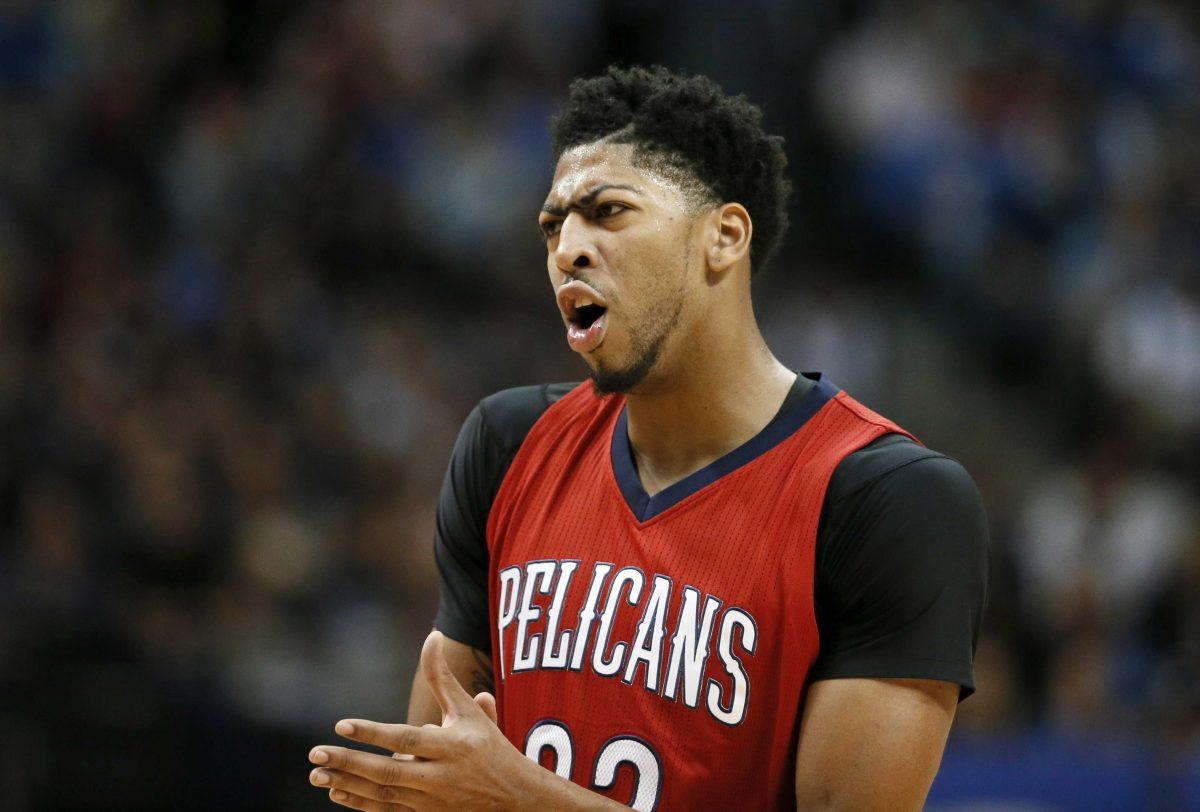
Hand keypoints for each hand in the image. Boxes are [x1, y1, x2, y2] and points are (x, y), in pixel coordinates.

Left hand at [308, 630, 533, 810]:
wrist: (516, 798)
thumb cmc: (489, 746)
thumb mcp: (469, 710)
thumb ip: (443, 677)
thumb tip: (432, 636)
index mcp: (454, 746)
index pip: (407, 739)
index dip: (373, 733)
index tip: (341, 725)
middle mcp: (441, 776)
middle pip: (388, 771)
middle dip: (349, 763)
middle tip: (315, 753)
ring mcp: (432, 801)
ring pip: (383, 793)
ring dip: (348, 783)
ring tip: (318, 773)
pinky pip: (388, 811)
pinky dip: (361, 803)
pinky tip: (337, 791)